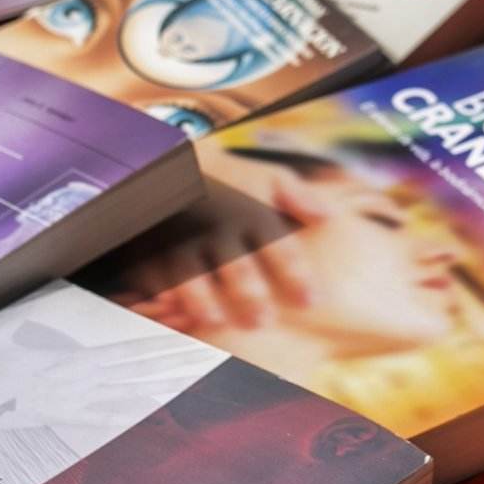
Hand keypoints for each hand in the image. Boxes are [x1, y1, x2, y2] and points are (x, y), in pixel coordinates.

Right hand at [116, 181, 323, 336]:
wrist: (170, 162)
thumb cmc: (231, 178)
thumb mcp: (268, 176)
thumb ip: (299, 196)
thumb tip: (330, 217)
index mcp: (251, 211)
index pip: (279, 247)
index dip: (296, 275)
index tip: (311, 302)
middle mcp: (217, 225)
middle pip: (236, 265)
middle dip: (249, 294)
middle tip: (263, 321)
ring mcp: (182, 237)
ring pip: (193, 272)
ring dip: (204, 298)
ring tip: (217, 320)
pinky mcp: (154, 247)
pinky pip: (157, 272)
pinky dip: (164, 291)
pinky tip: (174, 310)